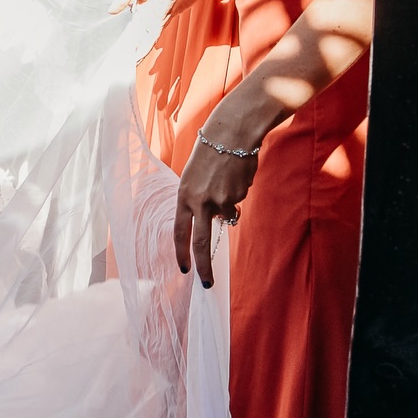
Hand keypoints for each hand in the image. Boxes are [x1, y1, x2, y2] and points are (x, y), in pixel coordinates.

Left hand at [174, 115, 263, 287]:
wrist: (231, 133)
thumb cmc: (211, 152)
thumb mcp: (193, 176)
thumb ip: (198, 200)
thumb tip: (217, 221)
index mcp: (183, 195)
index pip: (179, 232)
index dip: (182, 252)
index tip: (185, 269)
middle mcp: (199, 201)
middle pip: (200, 242)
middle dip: (204, 266)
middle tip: (207, 284)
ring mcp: (219, 200)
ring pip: (227, 216)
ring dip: (229, 203)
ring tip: (227, 179)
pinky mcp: (237, 197)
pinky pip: (238, 202)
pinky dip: (238, 192)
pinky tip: (236, 174)